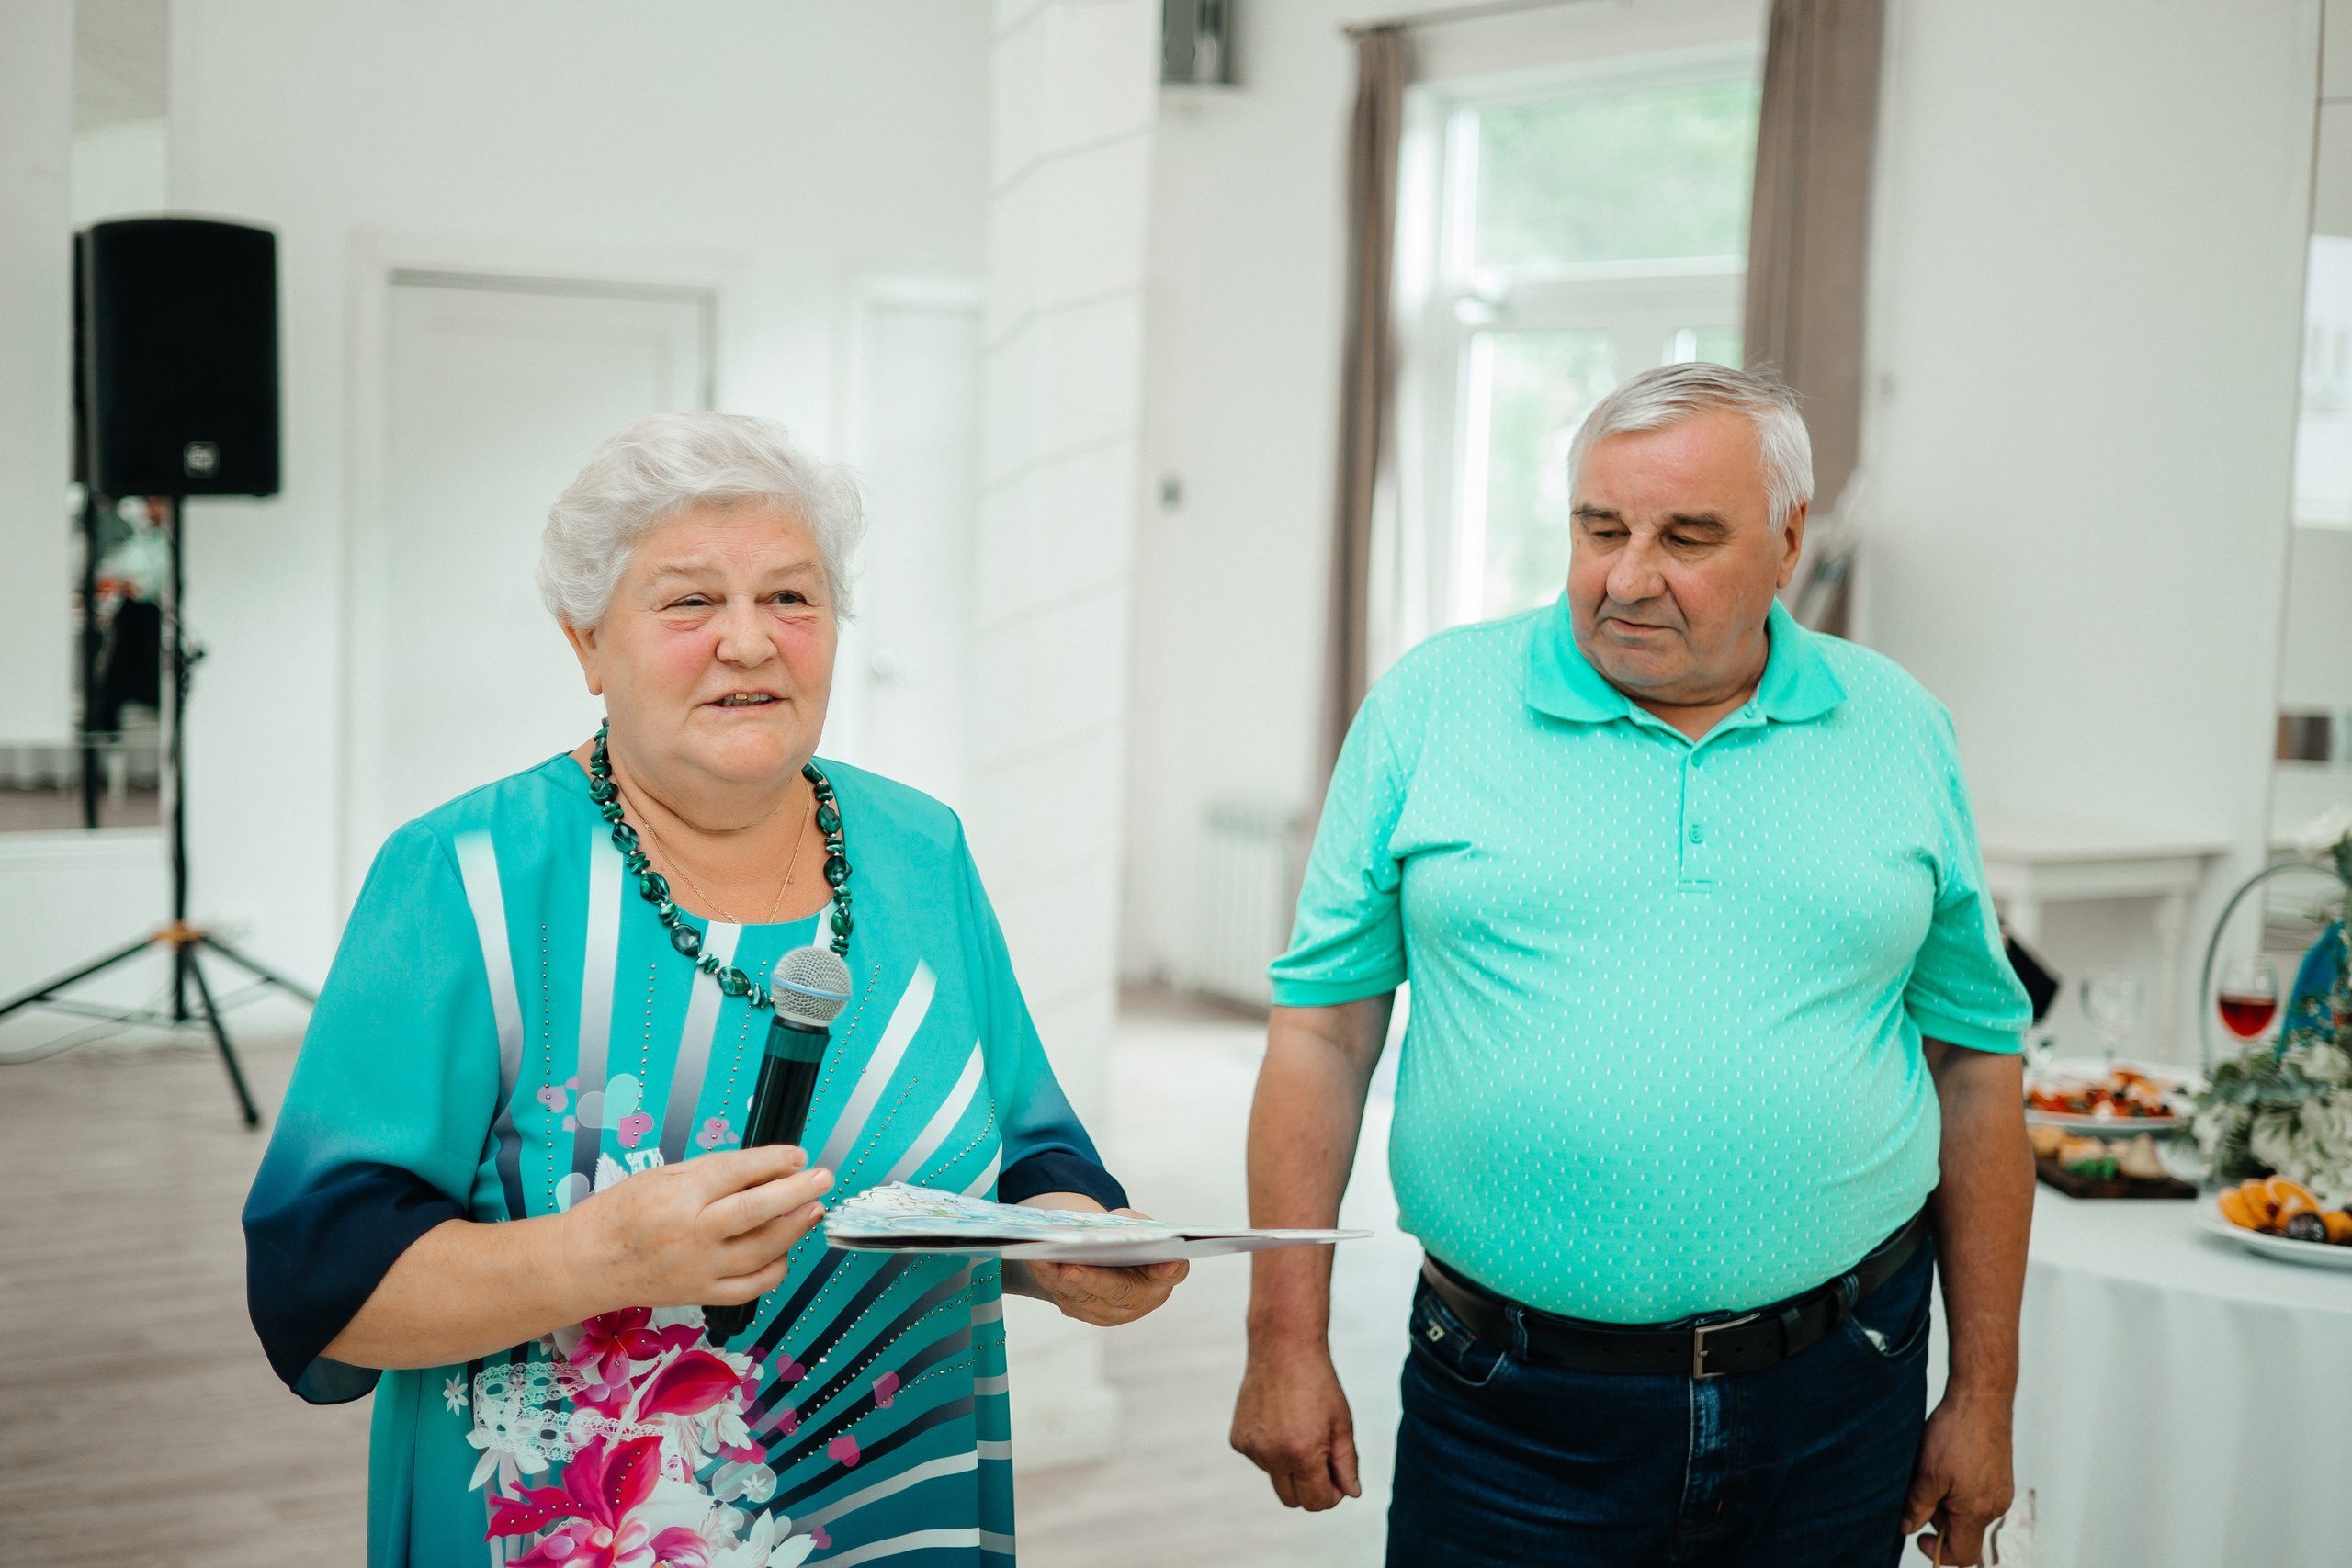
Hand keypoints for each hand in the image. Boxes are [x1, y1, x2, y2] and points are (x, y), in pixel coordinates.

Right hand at [557, 1144, 831, 1315]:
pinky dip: (775, 1269)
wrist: (585, 1265)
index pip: (737, 1173)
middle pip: (756, 1211)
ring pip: (761, 1251)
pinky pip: (751, 1286)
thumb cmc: (618, 1214)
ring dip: (794, 1229)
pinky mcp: (700, 1295)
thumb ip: (711, 1173)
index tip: (798, 1156)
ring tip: (812, 1210)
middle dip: (797, 1192)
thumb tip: (761, 1169)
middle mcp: (691, 1233)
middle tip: (824, 1178)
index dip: (774, 1162)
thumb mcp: (661, 1176)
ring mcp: (698, 1269)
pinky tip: (785, 1251)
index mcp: (678, 1196)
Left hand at [1009, 1195, 1187, 1325]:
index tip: (1167, 1261)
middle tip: (1069, 1267)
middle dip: (1092, 1279)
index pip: (1173, 1272)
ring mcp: (1111, 1312)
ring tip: (1042, 1258)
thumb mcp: (1135, 1225)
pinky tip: (1034, 1260)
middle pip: (1118, 1292)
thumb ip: (1132, 1228)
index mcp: (1163, 1274)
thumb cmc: (1126, 1237)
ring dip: (1060, 1279)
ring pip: (1084, 1298)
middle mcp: (1141, 1299)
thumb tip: (1111, 1231)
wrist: (1109, 1256)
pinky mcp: (1083, 1311)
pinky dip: (1047, 1277)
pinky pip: (1063, 1297)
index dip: (1170, 1268)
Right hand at [1231, 1342, 1359, 1509]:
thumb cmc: (1317, 1383)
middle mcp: (1272, 1456)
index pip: (1317, 1502)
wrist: (1283, 1347)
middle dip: (1310, 1488)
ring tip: (1299, 1427)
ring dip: (1289, 1466)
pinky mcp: (1238, 1439)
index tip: (1337, 1478)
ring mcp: (1252, 1448)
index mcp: (1302, 1454)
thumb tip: (1351, 1493)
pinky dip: (1271, 1450)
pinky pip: (1259, 1459)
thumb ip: (1347, 1464)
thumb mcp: (1342, 1423)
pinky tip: (1278, 1421)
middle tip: (1322, 1460)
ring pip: (1276, 1477)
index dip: (1331, 1495)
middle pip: (1293, 1500)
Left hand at [1902, 1393, 2013, 1564]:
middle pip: (1963, 1531)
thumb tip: (1908, 1528)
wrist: (1981, 1398)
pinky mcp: (1999, 1474)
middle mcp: (1996, 1505)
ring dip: (1947, 1499)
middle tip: (1922, 1487)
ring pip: (1968, 1510)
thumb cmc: (1957, 1433)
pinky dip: (1957, 1485)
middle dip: (1938, 1517)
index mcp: (1979, 1511)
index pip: (1964, 1555)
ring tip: (1933, 1468)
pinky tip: (1946, 1461)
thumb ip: (1918, 1507)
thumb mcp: (1927, 1474)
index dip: (1938, 1552)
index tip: (1918, 1535)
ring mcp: (2000, 1489)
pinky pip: (1976, 1492)